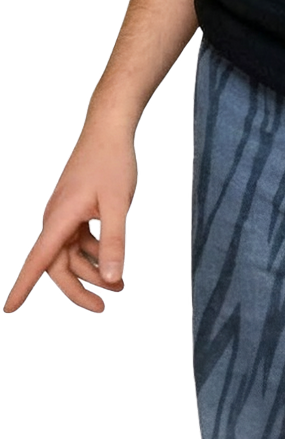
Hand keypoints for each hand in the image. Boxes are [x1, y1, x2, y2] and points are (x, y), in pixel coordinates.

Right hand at [3, 117, 138, 315]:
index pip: (38, 260)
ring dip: (91, 268)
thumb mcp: (117, 205)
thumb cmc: (111, 162)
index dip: (23, 286)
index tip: (8, 309)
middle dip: (79, 287)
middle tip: (103, 306)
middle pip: (58, 264)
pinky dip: (94, 251)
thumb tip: (109, 280)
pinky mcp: (73, 208)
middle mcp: (57, 218)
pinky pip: (78, 238)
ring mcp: (64, 213)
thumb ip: (114, 243)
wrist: (109, 128)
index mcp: (60, 218)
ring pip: (70, 252)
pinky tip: (112, 259)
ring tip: (119, 284)